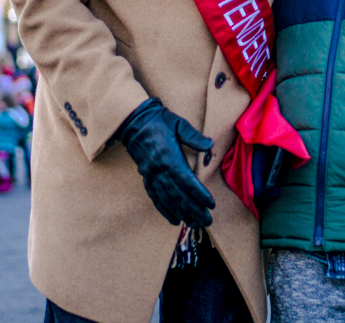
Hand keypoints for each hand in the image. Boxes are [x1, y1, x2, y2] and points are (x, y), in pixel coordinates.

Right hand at [117, 98, 215, 227]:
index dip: (199, 194)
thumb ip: (193, 136)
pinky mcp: (146, 177)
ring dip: (181, 213)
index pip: (187, 181)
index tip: (211, 204)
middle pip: (178, 195)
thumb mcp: (178, 123)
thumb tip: (209, 144)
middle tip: (207, 221)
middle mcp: (159, 170)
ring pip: (167, 199)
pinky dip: (165, 209)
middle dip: (193, 210)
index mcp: (169, 157)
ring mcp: (151, 175)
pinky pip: (155, 197)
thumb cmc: (159, 121)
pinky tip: (174, 219)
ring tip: (194, 224)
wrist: (134, 122)